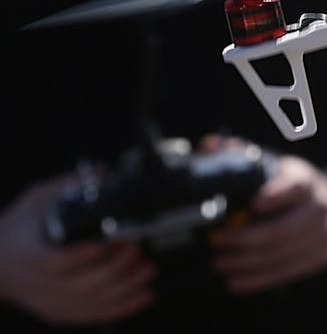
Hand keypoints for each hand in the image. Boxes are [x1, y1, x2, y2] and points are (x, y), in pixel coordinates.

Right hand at [0, 177, 154, 324]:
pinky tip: (144, 294)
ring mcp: (50, 301)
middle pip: (81, 285)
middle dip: (115, 268)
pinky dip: (123, 307)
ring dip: (126, 287)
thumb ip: (68, 185)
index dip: (83, 254)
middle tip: (137, 250)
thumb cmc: (19, 229)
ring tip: (147, 269)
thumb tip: (103, 170)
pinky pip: (94, 315)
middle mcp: (38, 283)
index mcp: (29, 254)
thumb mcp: (37, 200)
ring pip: (92, 302)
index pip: (55, 261)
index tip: (106, 241)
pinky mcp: (61, 311)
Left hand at [211, 155, 326, 293]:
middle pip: (282, 229)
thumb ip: (243, 155)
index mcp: (307, 181)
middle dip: (245, 238)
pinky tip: (235, 282)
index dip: (276, 194)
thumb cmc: (298, 186)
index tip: (254, 202)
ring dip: (246, 262)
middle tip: (217, 241)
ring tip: (219, 262)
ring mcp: (324, 234)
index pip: (294, 186)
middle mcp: (320, 207)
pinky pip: (286, 272)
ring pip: (280, 254)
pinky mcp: (322, 257)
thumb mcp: (280, 166)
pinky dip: (258, 280)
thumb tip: (208, 145)